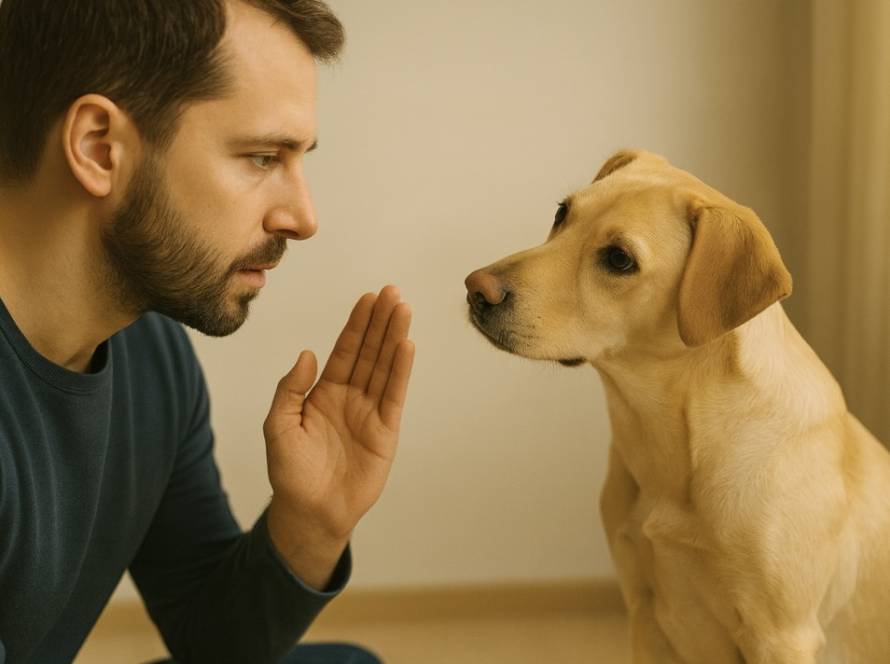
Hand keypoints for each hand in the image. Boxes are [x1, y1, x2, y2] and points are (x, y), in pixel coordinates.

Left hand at [263, 285, 414, 587]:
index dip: (357, 324)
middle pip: (369, 352)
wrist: (310, 513)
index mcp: (324, 393)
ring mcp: (370, 413)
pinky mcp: (386, 432)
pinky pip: (394, 396)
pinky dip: (401, 371)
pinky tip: (407, 347)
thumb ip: (290, 389)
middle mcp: (351, 397)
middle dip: (381, 322)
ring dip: (395, 338)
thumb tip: (308, 354)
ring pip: (384, 367)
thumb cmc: (291, 473)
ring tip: (404, 309)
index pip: (345, 350)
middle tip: (393, 293)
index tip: (368, 298)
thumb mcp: (278, 426)